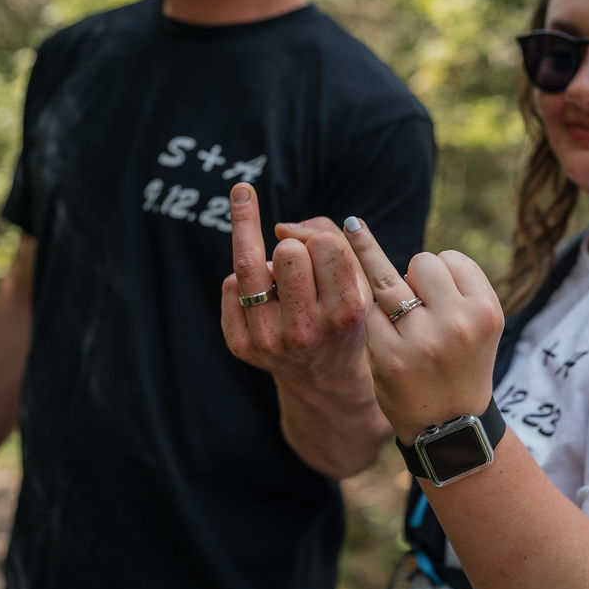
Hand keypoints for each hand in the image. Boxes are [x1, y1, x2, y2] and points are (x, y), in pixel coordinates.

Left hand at [221, 182, 372, 383]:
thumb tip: (279, 229)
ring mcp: (269, 341)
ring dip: (252, 239)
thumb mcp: (359, 280)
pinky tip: (260, 290)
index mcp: (345, 313)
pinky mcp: (240, 346)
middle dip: (291, 247)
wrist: (323, 377)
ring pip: (248, 265)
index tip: (321, 248)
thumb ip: (332, 237)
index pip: (326, 246)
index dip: (321, 239)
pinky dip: (244, 278)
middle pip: (288, 253)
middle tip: (295, 260)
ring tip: (249, 211)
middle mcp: (306, 331)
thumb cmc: (341, 316)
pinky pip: (230, 286)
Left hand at [342, 216, 503, 443]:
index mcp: (486, 312)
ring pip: (390, 278)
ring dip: (378, 271)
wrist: (450, 426)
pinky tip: (382, 329)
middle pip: (422, 262)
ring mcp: (422, 341)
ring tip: (353, 229)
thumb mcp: (478, 323)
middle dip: (415, 276)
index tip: (441, 293)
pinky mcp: (389, 356)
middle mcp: (458, 324)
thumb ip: (451, 284)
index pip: (452, 258)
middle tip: (419, 309)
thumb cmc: (461, 363)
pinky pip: (371, 311)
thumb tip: (362, 232)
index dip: (442, 271)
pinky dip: (375, 317)